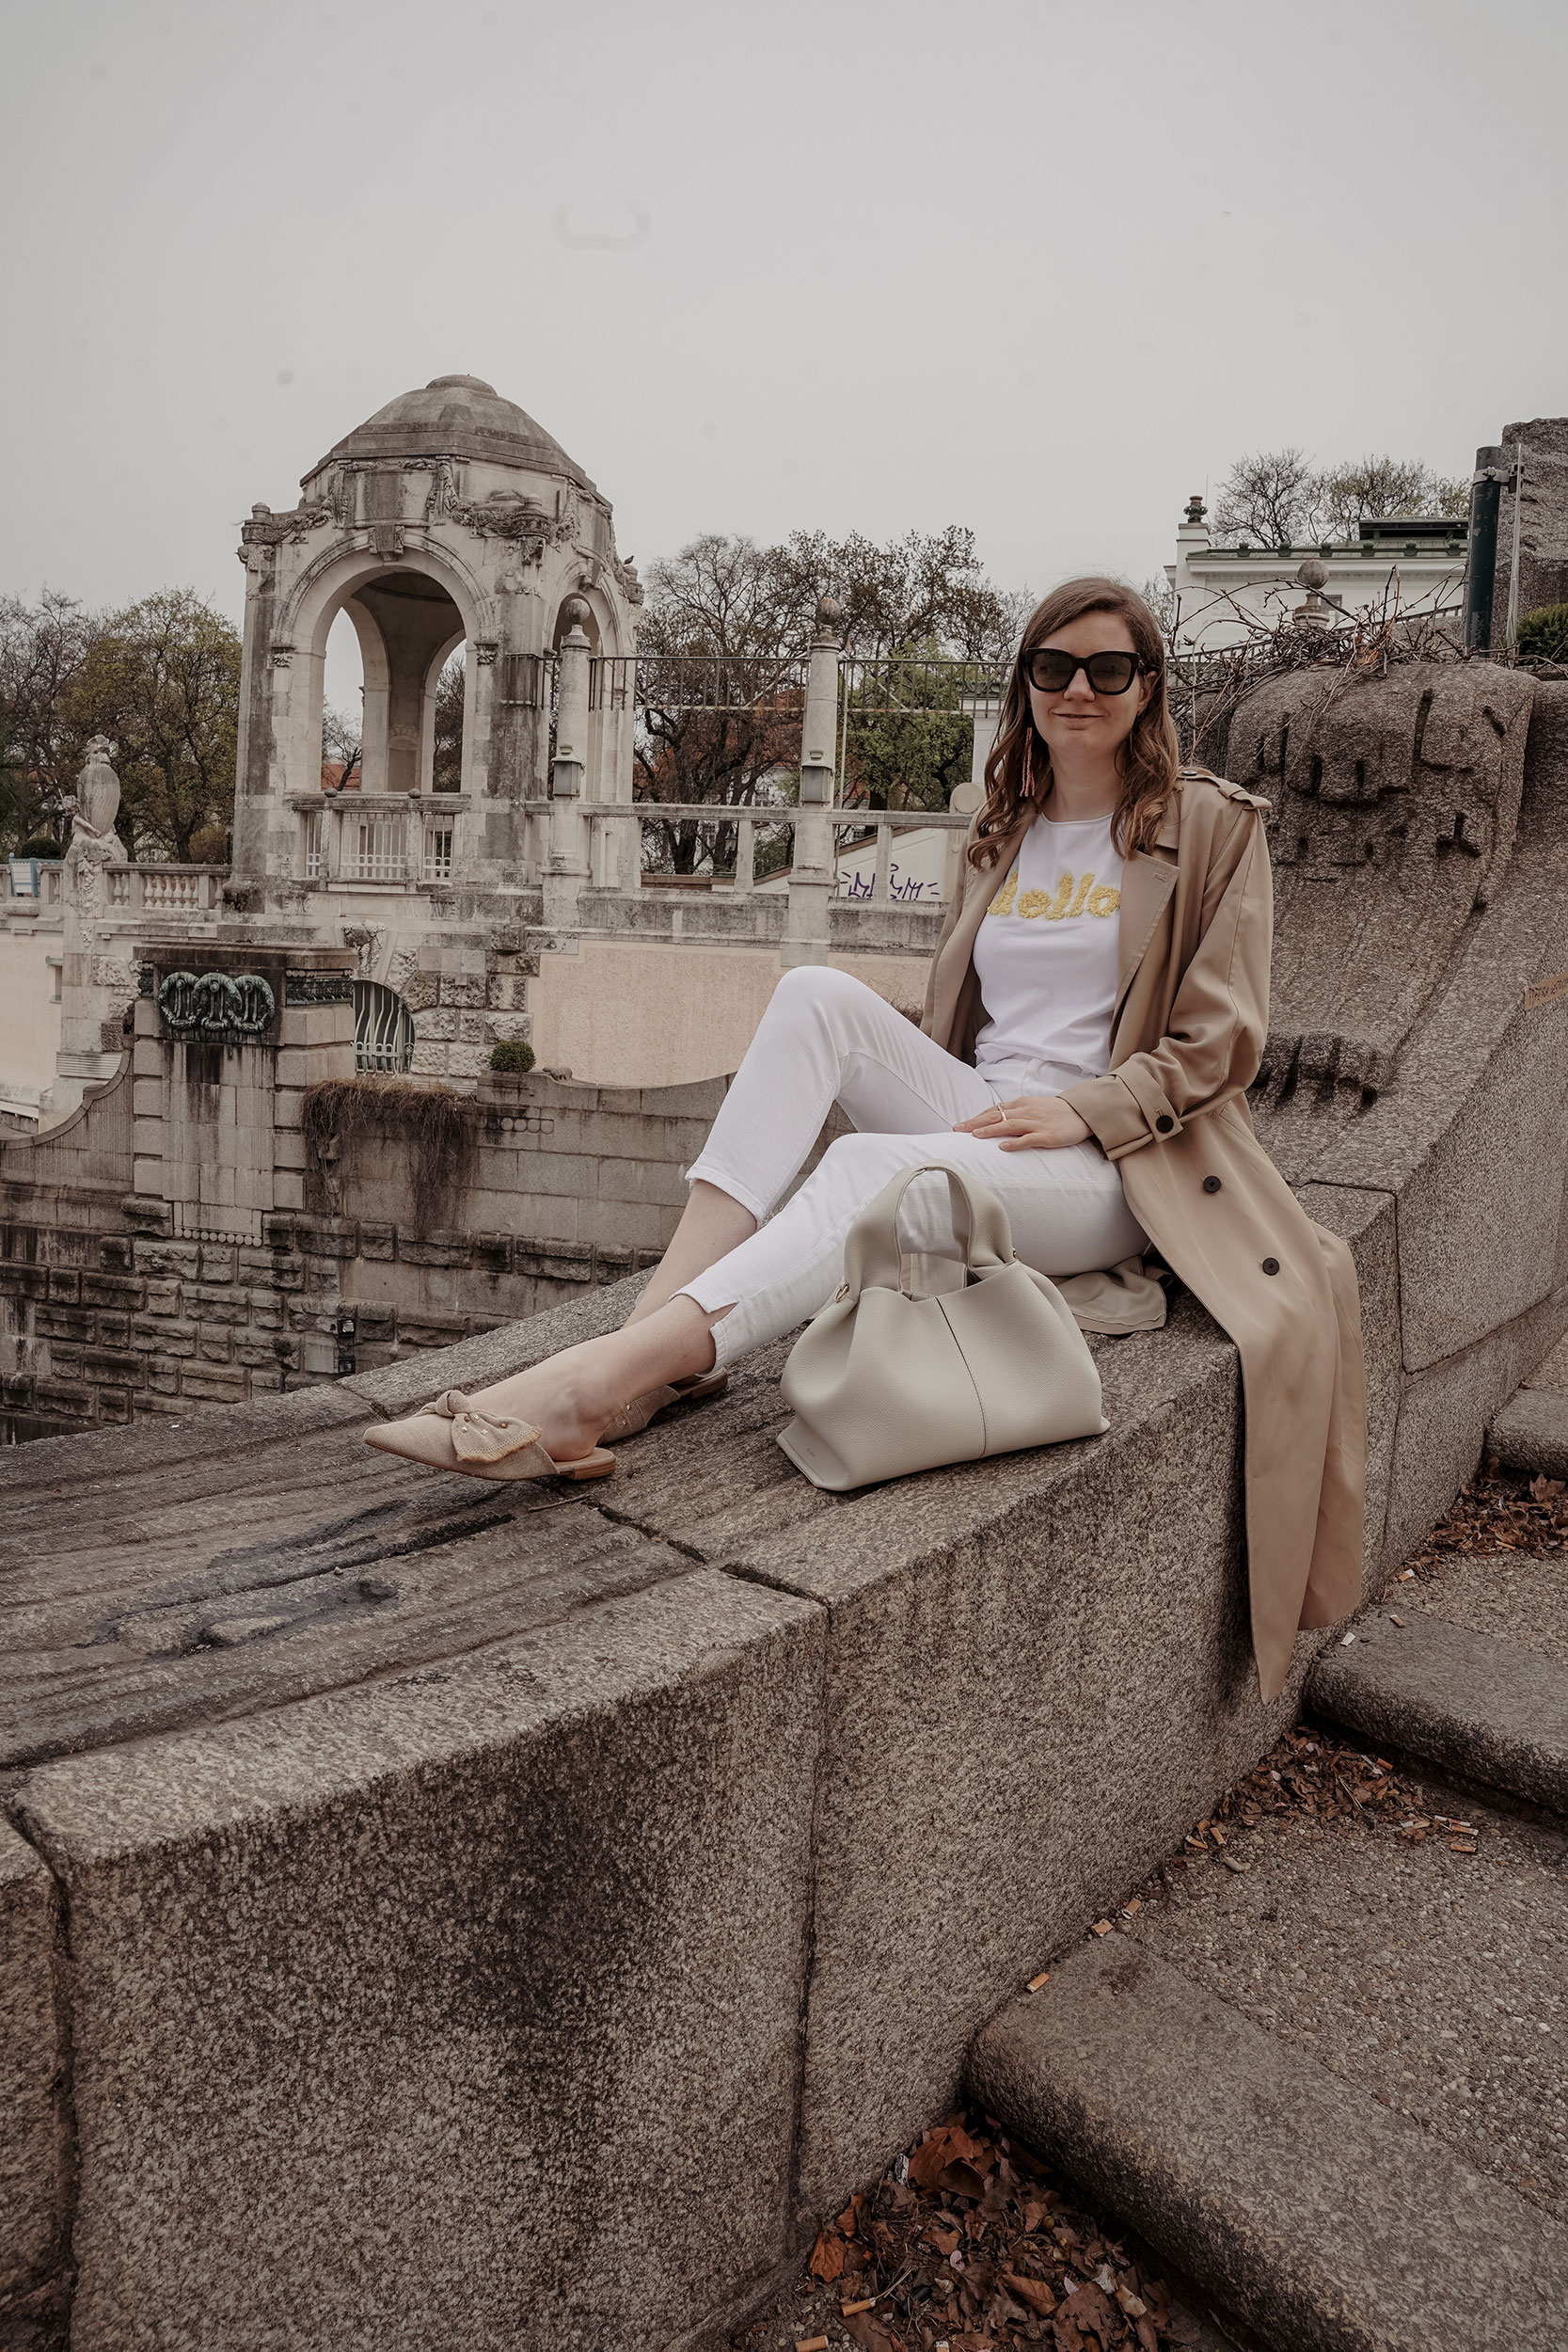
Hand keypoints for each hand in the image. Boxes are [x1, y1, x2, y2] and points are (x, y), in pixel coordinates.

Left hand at [953, 1094, 1091, 1151]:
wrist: (1082, 1112)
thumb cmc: (1055, 1112)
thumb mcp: (1033, 1107)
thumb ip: (1015, 1112)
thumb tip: (995, 1119)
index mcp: (1021, 1104)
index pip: (994, 1110)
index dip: (976, 1117)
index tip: (961, 1125)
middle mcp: (1026, 1111)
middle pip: (996, 1116)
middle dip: (975, 1123)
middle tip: (958, 1130)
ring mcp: (1036, 1123)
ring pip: (1009, 1125)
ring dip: (990, 1130)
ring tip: (975, 1136)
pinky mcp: (1047, 1135)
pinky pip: (1028, 1139)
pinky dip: (1015, 1143)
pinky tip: (1003, 1147)